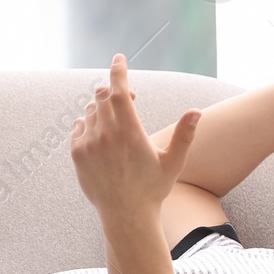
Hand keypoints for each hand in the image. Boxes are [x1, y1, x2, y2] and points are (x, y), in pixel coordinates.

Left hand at [70, 54, 200, 221]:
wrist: (126, 215)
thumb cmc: (153, 189)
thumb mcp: (173, 162)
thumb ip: (184, 135)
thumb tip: (196, 112)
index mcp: (130, 133)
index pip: (119, 91)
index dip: (119, 71)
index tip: (120, 58)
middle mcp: (106, 136)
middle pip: (102, 96)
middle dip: (113, 90)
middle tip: (126, 99)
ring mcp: (89, 145)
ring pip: (90, 111)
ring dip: (102, 108)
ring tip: (116, 124)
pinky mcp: (77, 155)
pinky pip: (78, 127)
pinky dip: (88, 124)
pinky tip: (100, 135)